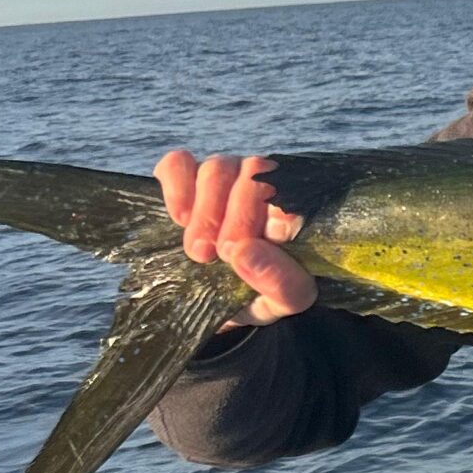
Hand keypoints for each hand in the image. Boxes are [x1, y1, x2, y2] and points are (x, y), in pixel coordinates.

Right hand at [154, 151, 315, 326]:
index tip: (267, 240)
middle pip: (254, 173)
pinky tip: (179, 218)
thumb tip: (245, 253)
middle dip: (239, 217)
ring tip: (200, 251)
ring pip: (217, 168)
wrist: (219, 309)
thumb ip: (282, 283)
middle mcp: (263, 186)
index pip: (295, 191)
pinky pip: (178, 164)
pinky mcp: (185, 179)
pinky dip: (176, 185)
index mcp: (296, 212)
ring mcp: (225, 178)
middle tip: (224, 255)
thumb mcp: (282, 304)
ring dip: (206, 211)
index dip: (279, 212)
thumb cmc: (260, 299)